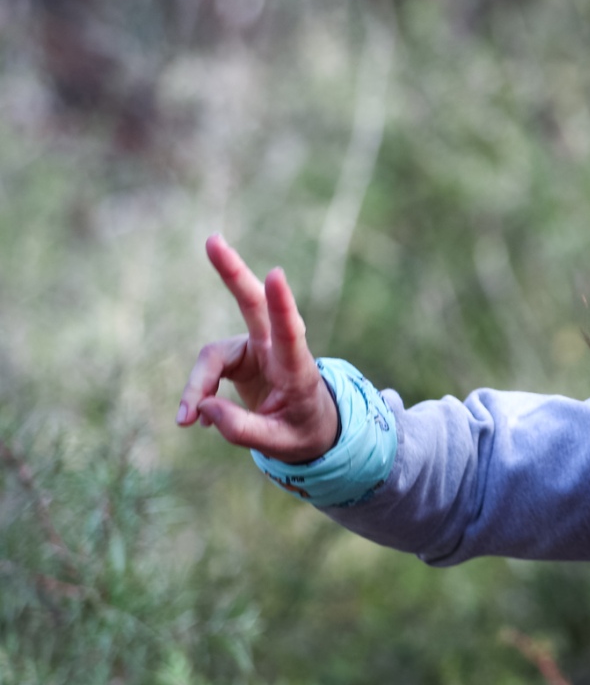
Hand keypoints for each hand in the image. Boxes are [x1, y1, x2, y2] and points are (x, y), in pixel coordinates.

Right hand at [176, 235, 339, 462]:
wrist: (309, 427)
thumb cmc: (303, 432)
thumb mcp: (281, 444)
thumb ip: (243, 430)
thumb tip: (203, 409)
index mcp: (299, 369)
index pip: (291, 333)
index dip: (283, 304)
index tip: (276, 274)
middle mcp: (276, 350)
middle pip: (254, 306)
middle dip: (233, 273)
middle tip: (212, 240)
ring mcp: (255, 349)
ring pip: (212, 356)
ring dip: (196, 386)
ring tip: (184, 421)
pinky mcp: (237, 356)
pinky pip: (206, 369)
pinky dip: (196, 393)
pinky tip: (193, 419)